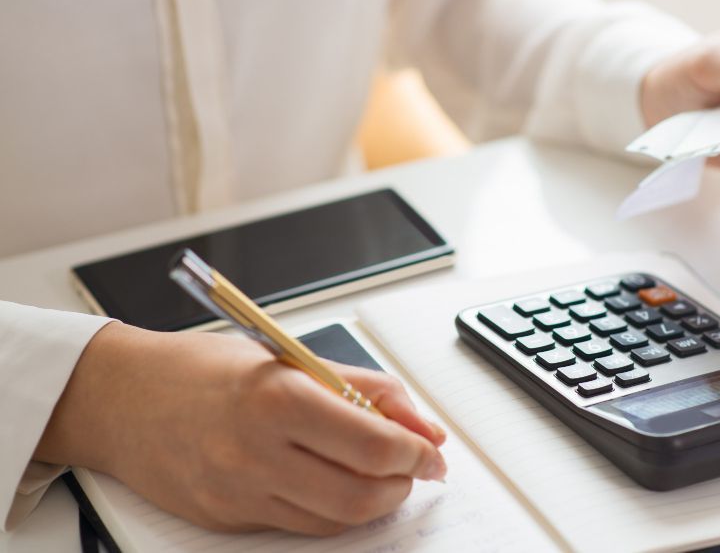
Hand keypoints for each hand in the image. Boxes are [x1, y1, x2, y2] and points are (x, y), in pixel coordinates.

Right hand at [34, 322, 446, 534]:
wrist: (119, 399)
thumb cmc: (203, 368)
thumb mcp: (291, 358)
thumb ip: (364, 389)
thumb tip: (422, 424)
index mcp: (278, 400)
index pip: (374, 444)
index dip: (417, 452)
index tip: (432, 449)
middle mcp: (256, 453)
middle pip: (360, 494)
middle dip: (403, 484)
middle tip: (416, 467)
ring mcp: (238, 494)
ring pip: (334, 520)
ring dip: (373, 502)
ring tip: (380, 475)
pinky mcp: (226, 519)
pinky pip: (298, 527)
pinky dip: (332, 511)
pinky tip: (337, 484)